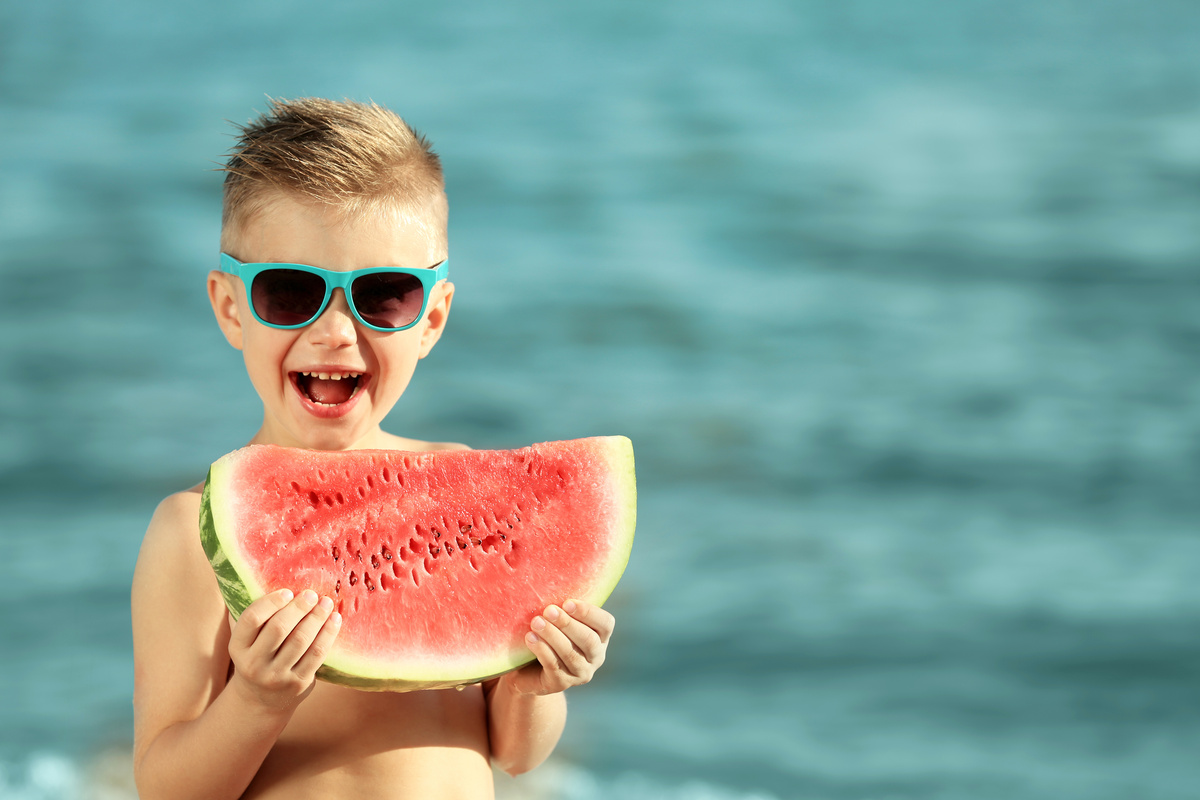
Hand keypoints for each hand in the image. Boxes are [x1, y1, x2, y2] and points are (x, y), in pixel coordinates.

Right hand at [226, 588, 341, 711]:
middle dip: (298, 608)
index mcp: (237, 648)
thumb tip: (267, 576)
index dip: (270, 602)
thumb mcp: (246, 640)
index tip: (288, 592)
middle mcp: (254, 664)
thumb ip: (254, 616)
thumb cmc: (257, 655)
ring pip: (301, 640)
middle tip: (312, 594)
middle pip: (279, 629)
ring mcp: (276, 676)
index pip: (251, 619)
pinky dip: (328, 633)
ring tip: (326, 602)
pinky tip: (334, 619)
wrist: (261, 699)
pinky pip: (317, 654)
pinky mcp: (298, 683)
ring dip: (317, 617)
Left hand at [502, 599, 614, 695]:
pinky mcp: (561, 684)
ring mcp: (580, 673)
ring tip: (536, 622)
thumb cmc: (549, 635)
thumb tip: (554, 578)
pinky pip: (553, 665)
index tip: (568, 602)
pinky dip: (542, 649)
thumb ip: (564, 607)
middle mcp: (596, 657)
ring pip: (570, 654)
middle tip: (548, 610)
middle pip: (588, 640)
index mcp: (601, 637)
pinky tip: (530, 637)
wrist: (529, 670)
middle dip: (568, 624)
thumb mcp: (560, 620)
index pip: (606, 624)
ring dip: (552, 635)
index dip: (589, 613)